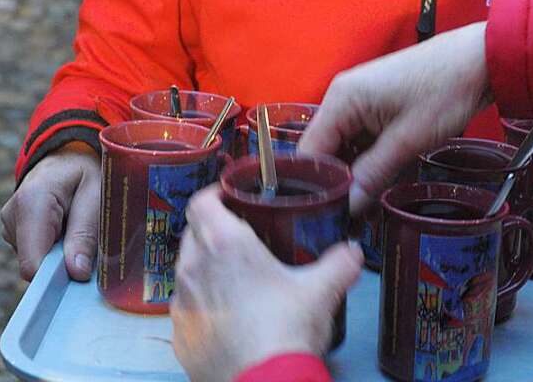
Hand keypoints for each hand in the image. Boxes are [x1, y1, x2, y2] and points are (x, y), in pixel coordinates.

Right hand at [0, 142, 100, 281]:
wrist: (68, 155)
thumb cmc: (85, 171)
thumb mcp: (96, 194)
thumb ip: (86, 232)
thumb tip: (76, 272)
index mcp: (32, 201)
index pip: (32, 261)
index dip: (55, 276)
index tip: (78, 275)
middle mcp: (13, 214)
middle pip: (34, 263)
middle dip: (62, 261)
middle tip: (85, 240)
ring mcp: (10, 224)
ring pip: (35, 260)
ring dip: (59, 252)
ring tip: (75, 225)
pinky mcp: (14, 231)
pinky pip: (35, 252)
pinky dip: (53, 248)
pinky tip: (64, 228)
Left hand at [171, 187, 362, 381]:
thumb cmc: (287, 329)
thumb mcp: (321, 290)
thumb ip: (339, 262)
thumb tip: (352, 251)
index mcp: (224, 243)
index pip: (200, 201)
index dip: (214, 195)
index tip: (231, 199)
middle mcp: (194, 267)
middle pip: (192, 233)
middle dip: (212, 230)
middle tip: (241, 239)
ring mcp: (182, 304)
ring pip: (186, 271)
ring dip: (205, 268)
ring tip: (235, 279)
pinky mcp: (179, 337)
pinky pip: (186, 308)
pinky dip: (201, 304)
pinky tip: (227, 318)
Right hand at [299, 22, 489, 213]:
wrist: (478, 60)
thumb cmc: (442, 94)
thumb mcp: (407, 140)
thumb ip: (372, 174)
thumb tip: (347, 209)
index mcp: (341, 99)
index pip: (309, 151)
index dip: (312, 188)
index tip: (321, 220)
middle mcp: (342, 97)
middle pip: (324, 149)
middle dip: (334, 185)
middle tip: (342, 223)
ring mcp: (360, 100)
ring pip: (344, 146)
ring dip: (352, 175)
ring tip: (358, 214)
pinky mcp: (377, 105)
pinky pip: (361, 138)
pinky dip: (366, 161)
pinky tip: (374, 187)